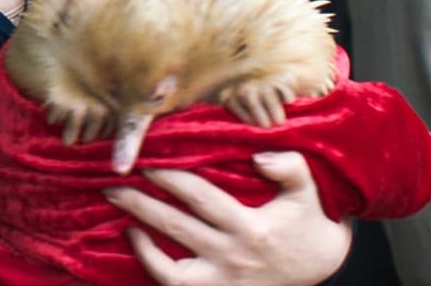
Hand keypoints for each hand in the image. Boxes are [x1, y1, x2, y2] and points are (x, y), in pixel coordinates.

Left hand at [105, 151, 350, 285]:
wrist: (319, 266)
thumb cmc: (307, 221)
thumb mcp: (308, 191)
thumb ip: (290, 168)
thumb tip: (259, 157)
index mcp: (252, 228)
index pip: (201, 198)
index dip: (170, 178)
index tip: (145, 159)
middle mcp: (234, 256)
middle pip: (177, 227)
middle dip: (140, 202)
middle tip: (111, 181)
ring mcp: (222, 279)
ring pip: (170, 263)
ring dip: (139, 232)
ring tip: (115, 202)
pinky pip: (174, 283)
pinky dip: (150, 263)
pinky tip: (134, 236)